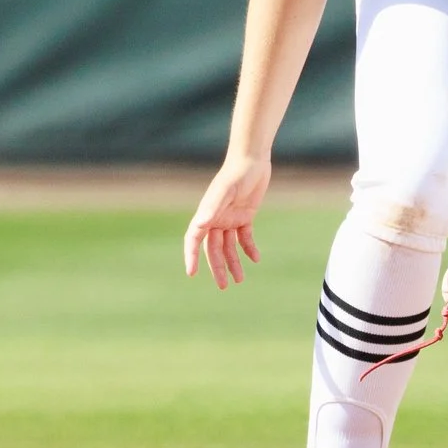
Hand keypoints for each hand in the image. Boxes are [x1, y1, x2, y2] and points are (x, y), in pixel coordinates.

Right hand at [184, 152, 270, 288]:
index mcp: (206, 214)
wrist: (252, 161)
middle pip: (214, 249)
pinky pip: (245, 237)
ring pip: (229, 246)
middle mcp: (216, 219)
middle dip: (217, 267)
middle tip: (223, 286)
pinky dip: (249, 248)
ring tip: (240, 280)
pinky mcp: (245, 216)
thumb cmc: (236, 174)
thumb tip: (199, 224)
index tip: (191, 273)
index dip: (191, 256)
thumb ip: (212, 208)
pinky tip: (256, 259)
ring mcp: (230, 218)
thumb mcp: (225, 191)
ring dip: (234, 262)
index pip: (194, 240)